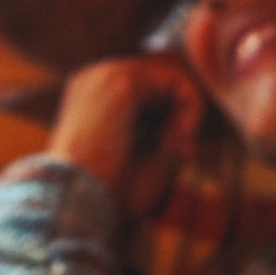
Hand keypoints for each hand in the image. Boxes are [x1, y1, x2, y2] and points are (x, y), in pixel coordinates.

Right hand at [47, 52, 204, 221]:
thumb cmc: (108, 191)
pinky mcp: (121, 80)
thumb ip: (170, 133)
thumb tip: (200, 123)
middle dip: (185, 111)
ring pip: (171, 75)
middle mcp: (96, 77)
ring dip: (189, 111)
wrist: (75, 200)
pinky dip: (191, 109)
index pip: (149, 88)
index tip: (184, 155)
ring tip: (183, 149)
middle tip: (189, 153)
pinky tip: (178, 141)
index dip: (174, 116)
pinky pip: (175, 81)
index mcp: (93, 95)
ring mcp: (106, 73)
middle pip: (161, 77)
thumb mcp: (147, 159)